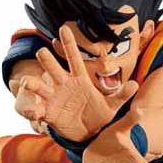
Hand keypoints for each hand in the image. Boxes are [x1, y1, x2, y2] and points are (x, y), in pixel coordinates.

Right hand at [15, 25, 137, 140]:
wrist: (89, 135)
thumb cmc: (100, 116)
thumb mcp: (112, 107)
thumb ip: (121, 95)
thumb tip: (134, 84)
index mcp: (79, 80)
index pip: (74, 59)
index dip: (69, 44)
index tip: (63, 27)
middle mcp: (64, 85)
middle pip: (52, 67)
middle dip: (46, 59)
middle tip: (42, 52)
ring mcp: (53, 98)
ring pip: (39, 86)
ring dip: (32, 83)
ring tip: (28, 82)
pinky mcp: (47, 113)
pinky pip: (36, 110)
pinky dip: (32, 110)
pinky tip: (35, 113)